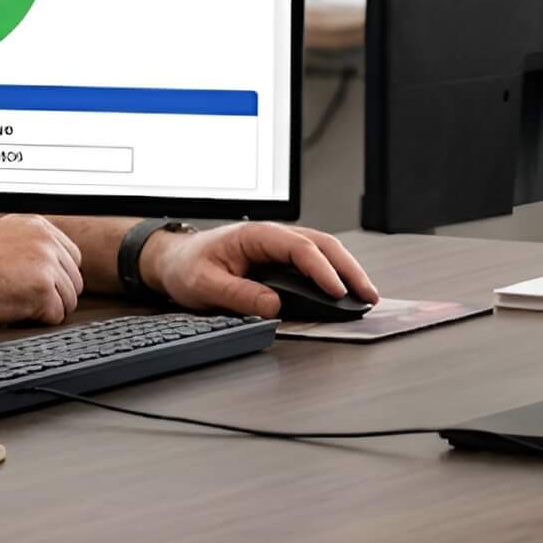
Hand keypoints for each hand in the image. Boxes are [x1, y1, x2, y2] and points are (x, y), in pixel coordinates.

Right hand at [0, 214, 83, 325]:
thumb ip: (29, 245)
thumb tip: (53, 267)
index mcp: (36, 225)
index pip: (72, 257)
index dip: (54, 278)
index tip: (32, 285)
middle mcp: (45, 239)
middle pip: (73, 281)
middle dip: (51, 296)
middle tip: (18, 298)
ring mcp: (45, 262)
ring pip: (68, 301)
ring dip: (43, 309)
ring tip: (11, 302)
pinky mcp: (41, 288)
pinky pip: (55, 316)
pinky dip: (34, 321)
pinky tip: (10, 310)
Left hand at [138, 223, 379, 318]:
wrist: (174, 260)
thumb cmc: (187, 266)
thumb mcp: (205, 284)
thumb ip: (238, 295)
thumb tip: (273, 306)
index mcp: (254, 235)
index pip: (298, 248)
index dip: (321, 270)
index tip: (336, 291)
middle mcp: (272, 236)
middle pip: (321, 245)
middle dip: (348, 269)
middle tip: (367, 294)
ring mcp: (278, 247)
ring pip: (323, 251)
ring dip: (347, 270)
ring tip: (366, 295)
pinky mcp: (281, 259)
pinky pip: (314, 262)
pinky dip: (335, 273)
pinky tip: (346, 290)